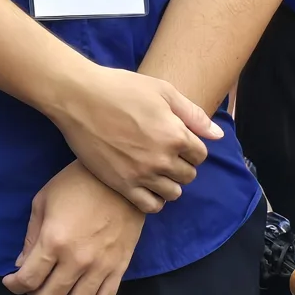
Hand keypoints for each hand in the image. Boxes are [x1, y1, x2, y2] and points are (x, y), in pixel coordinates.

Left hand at [3, 162, 146, 294]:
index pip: (28, 280)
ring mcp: (101, 268)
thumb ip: (30, 238)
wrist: (117, 182)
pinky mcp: (119, 269)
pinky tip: (80, 289)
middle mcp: (76, 260)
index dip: (14, 285)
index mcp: (53, 241)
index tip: (11, 281)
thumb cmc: (74, 185)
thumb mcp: (42, 203)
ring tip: (57, 285)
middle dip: (34, 294)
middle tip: (34, 281)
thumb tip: (21, 265)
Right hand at [50, 65, 221, 212]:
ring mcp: (142, 174)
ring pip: (173, 193)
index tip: (175, 140)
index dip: (190, 147)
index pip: (200, 155)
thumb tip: (217, 135)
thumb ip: (193, 114)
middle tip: (162, 153)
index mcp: (176, 135)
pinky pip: (151, 206)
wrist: (76, 97)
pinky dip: (154, 200)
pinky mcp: (121, 184)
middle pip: (189, 175)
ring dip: (168, 183)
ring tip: (154, 170)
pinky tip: (145, 186)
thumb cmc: (119, 88)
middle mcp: (163, 159)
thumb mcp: (161, 90)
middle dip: (180, 165)